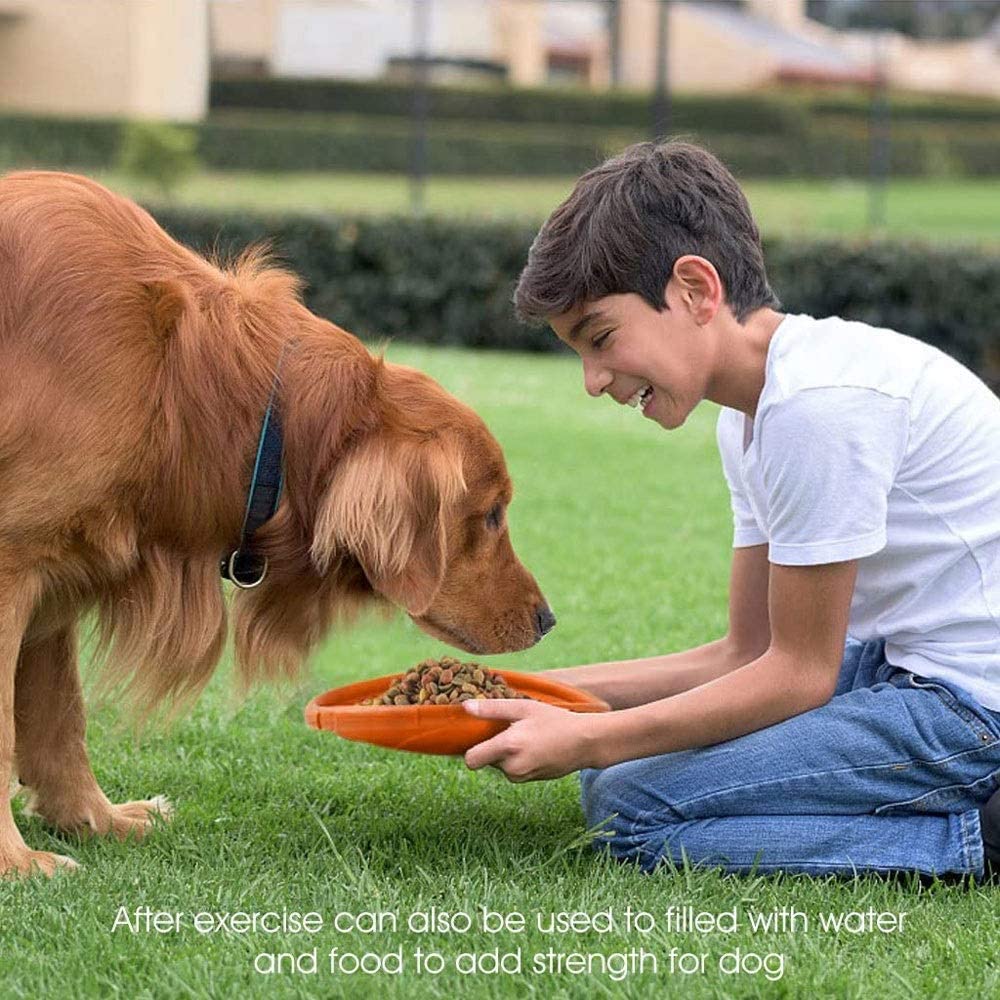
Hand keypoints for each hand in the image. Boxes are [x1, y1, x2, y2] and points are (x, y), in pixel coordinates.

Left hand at [462, 699, 600, 781]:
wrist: (585, 743)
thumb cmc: (555, 721)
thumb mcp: (524, 708)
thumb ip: (492, 709)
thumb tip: (465, 707)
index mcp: (508, 747)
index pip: (471, 760)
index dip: (470, 748)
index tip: (478, 735)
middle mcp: (512, 767)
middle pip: (486, 760)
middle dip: (492, 746)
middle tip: (510, 729)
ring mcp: (522, 777)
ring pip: (500, 765)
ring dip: (506, 753)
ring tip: (526, 736)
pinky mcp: (530, 781)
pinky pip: (513, 770)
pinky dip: (517, 760)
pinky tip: (534, 746)